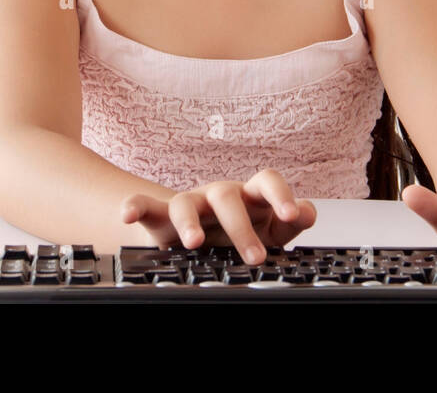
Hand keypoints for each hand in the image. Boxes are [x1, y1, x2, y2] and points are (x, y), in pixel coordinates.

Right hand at [119, 168, 317, 265]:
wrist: (204, 237)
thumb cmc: (242, 230)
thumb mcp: (270, 229)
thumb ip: (290, 221)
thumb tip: (309, 211)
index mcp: (250, 195)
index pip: (267, 181)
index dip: (280, 195)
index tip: (291, 216)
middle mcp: (220, 194)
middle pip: (228, 196)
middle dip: (241, 226)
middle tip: (255, 256)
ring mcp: (191, 203)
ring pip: (186, 202)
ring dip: (190, 222)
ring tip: (194, 243)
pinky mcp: (163, 217)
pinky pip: (145, 206)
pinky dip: (134, 206)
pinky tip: (127, 215)